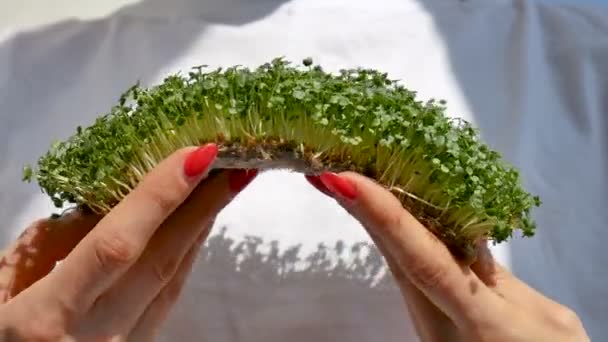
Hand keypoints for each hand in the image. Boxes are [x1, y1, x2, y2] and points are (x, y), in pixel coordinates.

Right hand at [0, 144, 256, 340]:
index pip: (115, 245)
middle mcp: (96, 337)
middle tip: (235, 162)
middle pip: (162, 260)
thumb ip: (40, 249)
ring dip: (201, 227)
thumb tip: (94, 209)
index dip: (158, 197)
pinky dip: (186, 256)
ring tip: (225, 185)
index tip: (196, 156)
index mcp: (46, 319)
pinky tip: (197, 229)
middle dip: (203, 206)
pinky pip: (168, 297)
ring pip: (173, 278)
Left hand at [306, 172, 589, 341]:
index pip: (422, 259)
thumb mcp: (547, 322)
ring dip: (371, 217)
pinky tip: (384, 209)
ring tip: (346, 175)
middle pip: (396, 255)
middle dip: (361, 207)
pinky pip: (411, 269)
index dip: (381, 216)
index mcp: (476, 320)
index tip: (340, 180)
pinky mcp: (430, 318)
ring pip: (398, 261)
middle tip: (328, 163)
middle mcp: (438, 321)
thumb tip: (467, 238)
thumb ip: (502, 278)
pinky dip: (395, 235)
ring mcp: (428, 322)